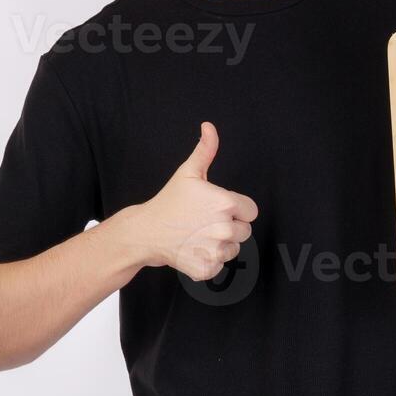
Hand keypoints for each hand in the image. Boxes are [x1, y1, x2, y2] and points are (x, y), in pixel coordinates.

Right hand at [132, 121, 257, 281]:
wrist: (145, 232)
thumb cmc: (169, 201)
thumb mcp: (188, 172)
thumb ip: (205, 149)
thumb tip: (209, 126)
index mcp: (226, 203)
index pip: (250, 211)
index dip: (236, 209)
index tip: (217, 209)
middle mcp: (225, 228)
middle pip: (244, 231)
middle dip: (229, 227)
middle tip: (204, 222)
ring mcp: (215, 251)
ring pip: (234, 249)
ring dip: (220, 245)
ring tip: (198, 235)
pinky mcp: (206, 269)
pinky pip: (220, 266)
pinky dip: (209, 261)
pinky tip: (193, 249)